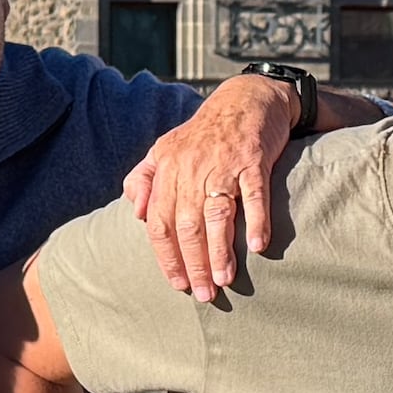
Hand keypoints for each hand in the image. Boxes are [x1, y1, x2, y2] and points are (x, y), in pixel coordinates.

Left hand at [116, 74, 307, 305]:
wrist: (247, 98)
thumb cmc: (205, 133)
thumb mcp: (165, 149)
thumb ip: (144, 180)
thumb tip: (135, 214)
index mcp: (166, 168)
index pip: (158, 221)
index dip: (166, 256)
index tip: (178, 283)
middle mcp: (191, 167)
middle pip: (186, 224)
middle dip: (193, 263)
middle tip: (204, 294)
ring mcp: (223, 163)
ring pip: (217, 214)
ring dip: (220, 251)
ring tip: (225, 280)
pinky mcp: (253, 159)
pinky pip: (254, 194)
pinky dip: (257, 220)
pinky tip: (258, 246)